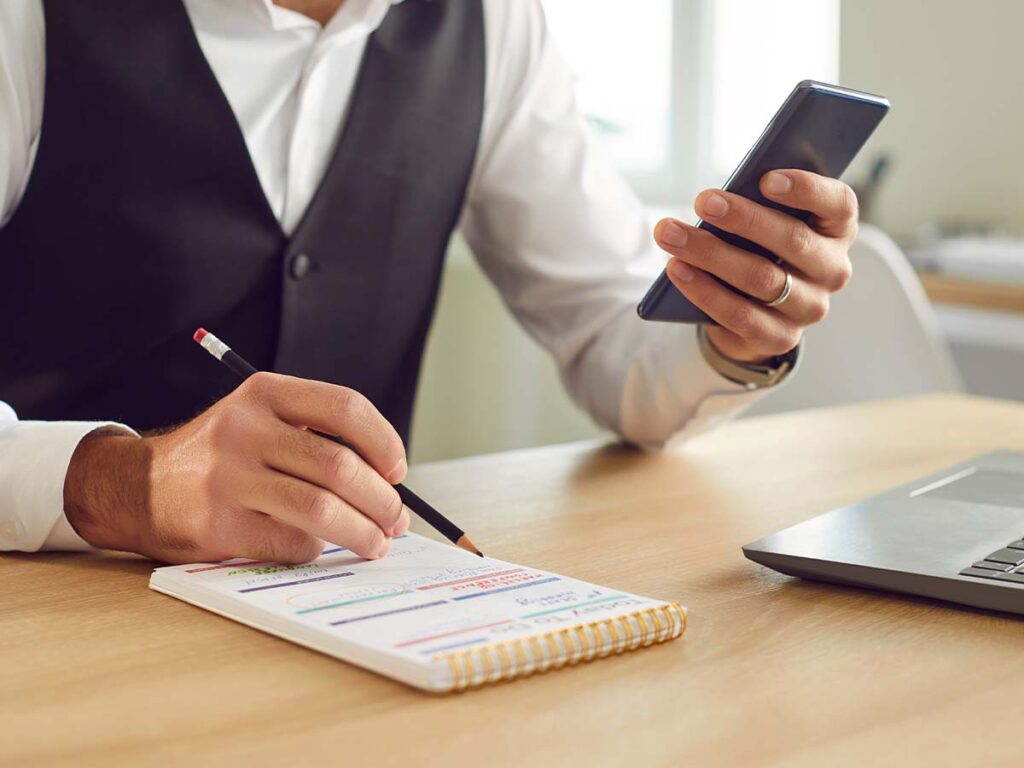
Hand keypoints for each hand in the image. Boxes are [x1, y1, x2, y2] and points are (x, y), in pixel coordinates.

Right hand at [64, 373, 410, 563]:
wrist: (138, 487)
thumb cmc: (222, 456)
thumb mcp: (260, 420)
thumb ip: (316, 436)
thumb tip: (387, 485)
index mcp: (264, 393)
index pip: (345, 408)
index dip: (384, 442)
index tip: (397, 471)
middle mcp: (244, 430)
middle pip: (339, 466)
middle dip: (381, 499)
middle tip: (396, 519)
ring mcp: (227, 479)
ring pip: (321, 510)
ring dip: (363, 532)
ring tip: (376, 542)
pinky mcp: (218, 526)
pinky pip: (291, 543)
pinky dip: (316, 548)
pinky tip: (318, 546)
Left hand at [653, 169, 857, 363]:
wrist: (752, 308)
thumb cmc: (758, 246)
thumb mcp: (764, 221)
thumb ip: (758, 205)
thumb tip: (721, 198)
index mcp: (837, 229)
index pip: (838, 204)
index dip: (806, 189)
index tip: (766, 178)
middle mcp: (832, 270)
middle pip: (793, 241)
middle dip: (743, 219)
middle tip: (703, 201)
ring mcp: (810, 308)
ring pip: (761, 279)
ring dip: (710, 254)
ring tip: (670, 234)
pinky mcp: (781, 337)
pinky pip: (740, 315)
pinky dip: (704, 291)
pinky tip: (676, 269)